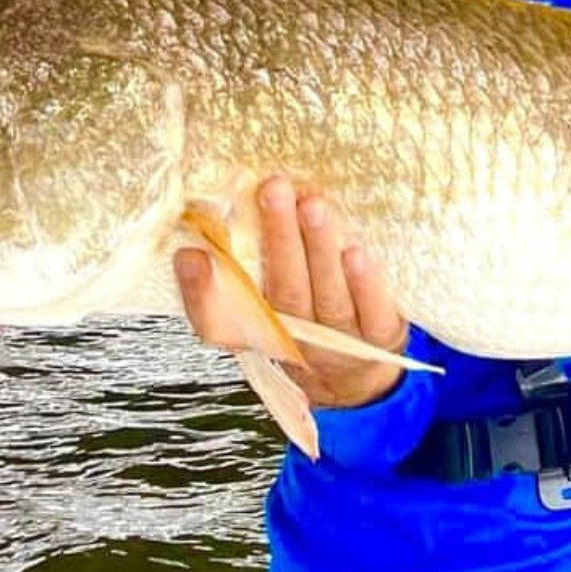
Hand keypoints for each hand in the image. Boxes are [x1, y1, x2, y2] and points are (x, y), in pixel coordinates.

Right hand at [175, 175, 408, 407]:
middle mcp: (295, 339)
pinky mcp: (379, 339)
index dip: (200, 291)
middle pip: (284, 289)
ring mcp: (340, 343)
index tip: (191, 256)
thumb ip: (231, 273)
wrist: (357, 381)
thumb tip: (193, 242)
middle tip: (273, 189)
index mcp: (256, 331)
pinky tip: (356, 251)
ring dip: (319, 249)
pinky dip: (365, 285)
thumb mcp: (261, 309)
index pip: (217, 318)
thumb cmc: (302, 326)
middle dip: (278, 236)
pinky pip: (372, 313)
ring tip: (313, 205)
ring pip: (327, 296)